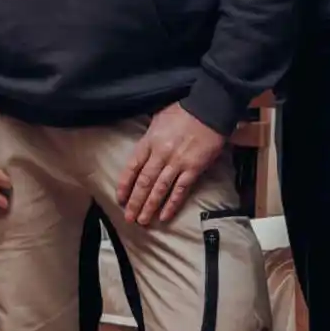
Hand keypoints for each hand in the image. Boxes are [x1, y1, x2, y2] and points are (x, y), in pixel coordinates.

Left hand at [117, 104, 227, 227]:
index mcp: (149, 141)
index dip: (124, 185)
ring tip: (143, 221)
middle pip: (144, 182)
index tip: (120, 198)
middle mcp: (160, 154)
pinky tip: (165, 216)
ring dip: (150, 207)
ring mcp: (177, 162)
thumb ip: (149, 137)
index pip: (132, 167)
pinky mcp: (193, 168)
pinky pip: (180, 190)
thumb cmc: (184, 111)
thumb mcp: (158, 118)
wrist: (209, 109)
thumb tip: (143, 151)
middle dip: (135, 202)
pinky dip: (171, 204)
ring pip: (159, 189)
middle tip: (129, 217)